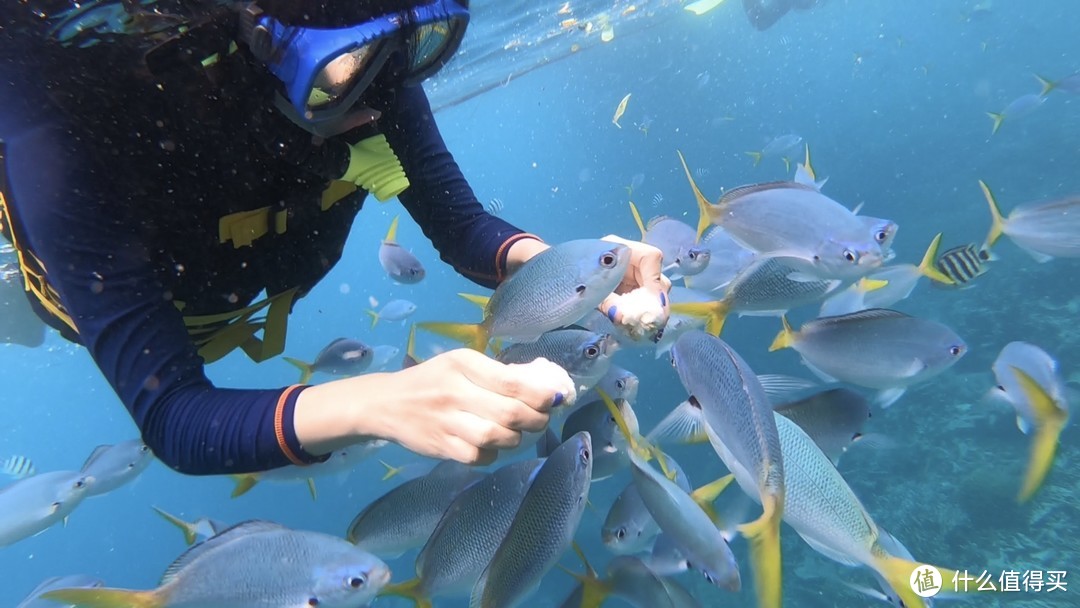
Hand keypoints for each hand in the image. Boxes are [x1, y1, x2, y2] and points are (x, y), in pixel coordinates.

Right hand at [295, 349, 575, 464]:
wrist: (386, 403)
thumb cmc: (432, 380)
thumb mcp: (460, 363)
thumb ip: (495, 373)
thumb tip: (543, 386)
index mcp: (463, 364)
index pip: (512, 382)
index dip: (542, 393)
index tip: (558, 397)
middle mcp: (454, 392)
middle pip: (509, 413)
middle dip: (536, 418)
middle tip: (542, 418)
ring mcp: (446, 422)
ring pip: (496, 437)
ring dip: (516, 438)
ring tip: (519, 432)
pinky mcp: (440, 447)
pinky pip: (478, 456)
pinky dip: (493, 454)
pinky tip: (493, 445)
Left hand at [505, 235, 671, 340]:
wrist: (545, 279)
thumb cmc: (561, 276)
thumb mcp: (584, 286)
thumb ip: (605, 299)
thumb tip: (623, 317)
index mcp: (618, 249)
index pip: (651, 257)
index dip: (654, 280)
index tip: (649, 302)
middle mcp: (628, 261)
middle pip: (656, 278)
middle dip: (654, 301)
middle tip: (648, 322)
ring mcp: (629, 277)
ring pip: (652, 293)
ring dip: (647, 310)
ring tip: (638, 326)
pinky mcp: (625, 292)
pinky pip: (639, 304)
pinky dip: (638, 316)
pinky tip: (631, 327)